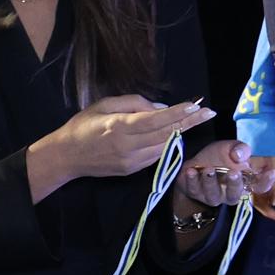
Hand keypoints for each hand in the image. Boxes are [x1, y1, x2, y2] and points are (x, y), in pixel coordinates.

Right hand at [45, 94, 211, 183]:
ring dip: (181, 133)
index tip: (196, 106)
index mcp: (120, 126)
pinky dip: (166, 144)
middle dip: (189, 123)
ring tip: (196, 119)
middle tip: (209, 112)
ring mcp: (131, 161)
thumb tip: (161, 108)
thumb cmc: (82, 125)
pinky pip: (155, 155)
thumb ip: (134, 103)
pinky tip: (174, 133)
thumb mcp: (104, 105)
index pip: (156, 120)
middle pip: (166, 134)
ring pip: (164, 146)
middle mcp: (128, 146)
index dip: (178, 113)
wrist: (65, 157)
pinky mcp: (131, 170)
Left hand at [169, 138, 273, 212]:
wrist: (196, 161)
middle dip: (234, 185)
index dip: (266, 182)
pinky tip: (191, 170)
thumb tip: (240, 156)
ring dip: (210, 183)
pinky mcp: (194, 193)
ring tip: (208, 169)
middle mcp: (229, 193)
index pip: (259, 187)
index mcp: (243, 183)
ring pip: (213, 196)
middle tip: (233, 173)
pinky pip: (193, 189)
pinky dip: (191, 180)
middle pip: (234, 196)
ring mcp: (211, 195)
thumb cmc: (219, 156)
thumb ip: (240, 149)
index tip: (271, 172)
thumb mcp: (232, 147)